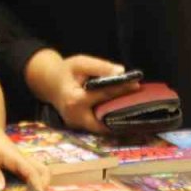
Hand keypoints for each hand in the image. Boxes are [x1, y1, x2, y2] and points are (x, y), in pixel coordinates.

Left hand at [0, 120, 49, 190]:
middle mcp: (22, 160)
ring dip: (38, 184)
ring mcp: (21, 163)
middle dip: (45, 184)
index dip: (37, 183)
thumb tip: (0, 189)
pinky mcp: (18, 166)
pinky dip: (30, 184)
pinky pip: (28, 175)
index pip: (31, 170)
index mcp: (15, 157)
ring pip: (38, 172)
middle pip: (42, 170)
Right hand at [26, 52, 140, 133]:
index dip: (121, 89)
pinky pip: (98, 126)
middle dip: (122, 113)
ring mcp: (77, 125)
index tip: (137, 85)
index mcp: (74, 99)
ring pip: (103, 126)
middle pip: (105, 118)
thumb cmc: (66, 71)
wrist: (49, 83)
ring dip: (118, 119)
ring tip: (136, 111)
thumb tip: (121, 72)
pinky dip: (110, 120)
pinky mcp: (80, 128)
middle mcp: (75, 117)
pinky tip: (124, 114)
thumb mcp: (80, 63)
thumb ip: (100, 66)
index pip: (103, 95)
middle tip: (140, 106)